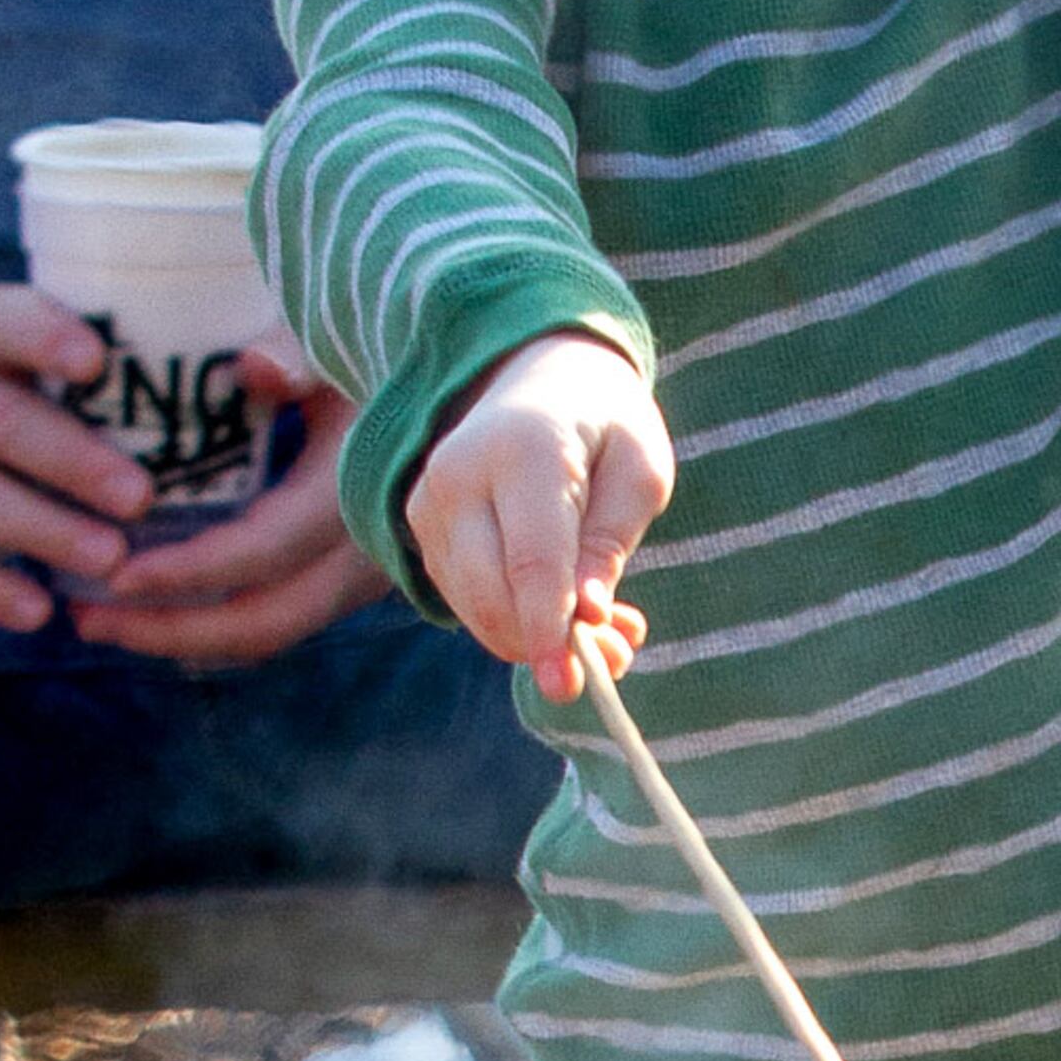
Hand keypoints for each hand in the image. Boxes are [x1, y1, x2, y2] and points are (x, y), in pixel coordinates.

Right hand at [0, 286, 152, 625]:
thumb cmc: (13, 400)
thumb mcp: (37, 364)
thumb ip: (115, 369)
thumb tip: (258, 375)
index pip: (4, 321)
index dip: (45, 336)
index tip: (96, 362)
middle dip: (71, 461)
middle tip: (139, 498)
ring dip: (42, 529)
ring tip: (109, 559)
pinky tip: (38, 612)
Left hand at [62, 355, 390, 668]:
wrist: (456, 400)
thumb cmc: (392, 354)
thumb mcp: (344, 343)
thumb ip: (296, 354)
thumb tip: (253, 365)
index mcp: (355, 493)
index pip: (262, 554)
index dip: (188, 573)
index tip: (114, 575)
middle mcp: (365, 553)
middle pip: (261, 623)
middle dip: (168, 630)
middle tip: (86, 621)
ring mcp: (364, 576)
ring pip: (270, 632)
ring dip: (185, 636)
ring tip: (103, 621)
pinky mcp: (353, 580)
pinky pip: (280, 618)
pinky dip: (217, 624)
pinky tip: (159, 608)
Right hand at [407, 329, 671, 694]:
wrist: (538, 377)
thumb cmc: (604, 426)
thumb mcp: (639, 472)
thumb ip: (612, 543)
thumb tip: (588, 616)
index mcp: (523, 448)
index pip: (531, 559)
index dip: (550, 630)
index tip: (569, 683)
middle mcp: (459, 474)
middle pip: (492, 593)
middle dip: (548, 644)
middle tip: (616, 655)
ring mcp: (429, 502)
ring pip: (473, 607)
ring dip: (535, 640)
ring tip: (604, 629)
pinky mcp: (421, 527)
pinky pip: (464, 599)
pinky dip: (514, 621)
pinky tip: (563, 609)